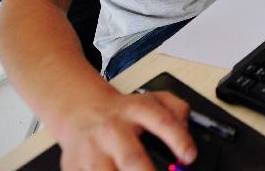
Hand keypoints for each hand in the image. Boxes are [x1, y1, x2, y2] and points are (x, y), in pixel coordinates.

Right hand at [56, 90, 194, 169]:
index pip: (162, 123)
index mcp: (136, 111)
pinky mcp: (74, 167)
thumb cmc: (122, 111)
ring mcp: (92, 151)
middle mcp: (113, 130)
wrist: (81, 110)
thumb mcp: (153, 99)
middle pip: (133, 158)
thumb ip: (177, 108)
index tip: (190, 156)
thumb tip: (187, 128)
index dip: (180, 141)